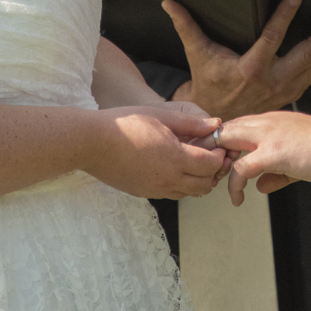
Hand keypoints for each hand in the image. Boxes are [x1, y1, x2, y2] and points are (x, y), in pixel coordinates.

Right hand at [84, 106, 228, 199]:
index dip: (219, 156)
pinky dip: (182, 186)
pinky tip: (175, 169)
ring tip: (196, 163)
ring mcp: (156, 189)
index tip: (219, 146)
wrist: (92, 143)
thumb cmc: (125, 124)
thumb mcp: (161, 117)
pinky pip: (172, 194)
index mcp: (175, 158)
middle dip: (214, 172)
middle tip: (213, 157)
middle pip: (204, 185)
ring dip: (199, 181)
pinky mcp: (145, 193)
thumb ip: (191, 124)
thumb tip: (215, 124)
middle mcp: (168, 179)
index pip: (210, 165)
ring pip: (189, 193)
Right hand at [164, 0, 310, 121]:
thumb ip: (186, 25)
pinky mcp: (292, 91)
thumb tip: (169, 2)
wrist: (216, 119)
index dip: (284, 18)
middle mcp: (273, 80)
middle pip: (306, 55)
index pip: (270, 39)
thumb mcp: (196, 53)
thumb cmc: (208, 83)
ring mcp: (285, 88)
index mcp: (250, 69)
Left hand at [214, 111, 310, 205]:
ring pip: (226, 142)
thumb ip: (275, 174)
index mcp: (272, 121)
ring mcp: (268, 135)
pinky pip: (241, 168)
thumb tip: (259, 186)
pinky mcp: (272, 152)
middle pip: (225, 128)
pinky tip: (237, 199)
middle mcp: (266, 123)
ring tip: (218, 184)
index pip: (237, 126)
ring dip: (218, 164)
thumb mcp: (296, 163)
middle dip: (212, 149)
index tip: (220, 163)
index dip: (224, 144)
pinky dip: (234, 186)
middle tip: (210, 171)